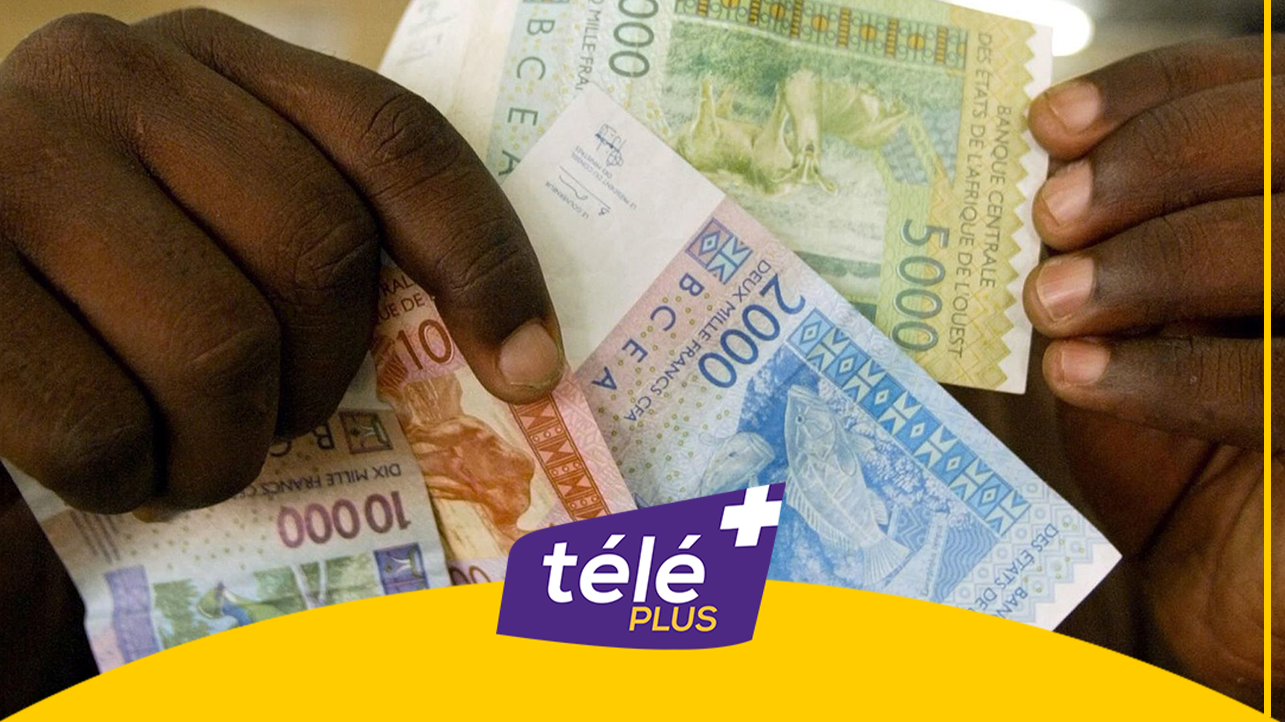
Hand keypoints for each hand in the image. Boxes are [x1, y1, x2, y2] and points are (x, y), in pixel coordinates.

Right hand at [0, 9, 562, 514]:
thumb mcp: (203, 218)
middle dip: (314, 381)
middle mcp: (112, 71)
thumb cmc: (91, 276)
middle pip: (319, 251)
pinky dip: (126, 474)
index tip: (528, 371)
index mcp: (210, 57)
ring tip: (191, 457)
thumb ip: (310, 237)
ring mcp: (14, 158)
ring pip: (218, 346)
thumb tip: (520, 363)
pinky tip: (114, 462)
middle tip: (270, 426)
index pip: (394, 138)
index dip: (483, 258)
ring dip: (223, 447)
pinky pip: (100, 422)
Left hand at [1023, 36, 1277, 706]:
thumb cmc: (1170, 437)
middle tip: (1052, 213)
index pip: (1255, 88)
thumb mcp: (1126, 323)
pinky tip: (1078, 374)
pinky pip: (1280, 382)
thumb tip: (1047, 165)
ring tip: (1052, 301)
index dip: (1156, 90)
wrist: (1217, 578)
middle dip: (1156, 160)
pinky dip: (1169, 372)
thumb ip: (1105, 245)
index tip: (1048, 122)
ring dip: (1152, 262)